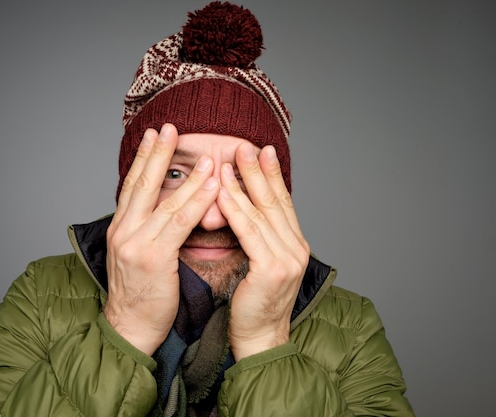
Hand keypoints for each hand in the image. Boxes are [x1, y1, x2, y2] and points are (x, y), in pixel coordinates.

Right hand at [104, 124, 219, 354]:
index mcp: (119, 229)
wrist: (129, 328)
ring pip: (165, 201)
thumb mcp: (137, 256)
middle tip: (170, 127)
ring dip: (188, 176)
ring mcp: (135, 242)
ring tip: (206, 156)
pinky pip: (179, 222)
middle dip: (158, 154)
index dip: (144, 159)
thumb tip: (163, 211)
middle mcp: (123, 231)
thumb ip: (147, 230)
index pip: (131, 186)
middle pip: (142, 184)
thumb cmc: (139, 295)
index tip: (154, 136)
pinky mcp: (152, 257)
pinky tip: (213, 187)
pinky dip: (197, 201)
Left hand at [217, 143, 309, 360]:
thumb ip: (257, 237)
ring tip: (229, 161)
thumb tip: (243, 209)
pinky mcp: (273, 269)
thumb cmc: (254, 304)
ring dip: (244, 184)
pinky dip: (235, 209)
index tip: (260, 151)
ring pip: (262, 212)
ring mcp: (288, 258)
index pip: (282, 202)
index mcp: (294, 245)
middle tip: (245, 145)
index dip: (271, 175)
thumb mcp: (260, 264)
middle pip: (275, 200)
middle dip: (258, 171)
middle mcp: (296, 247)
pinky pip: (249, 232)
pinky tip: (222, 191)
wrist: (260, 339)